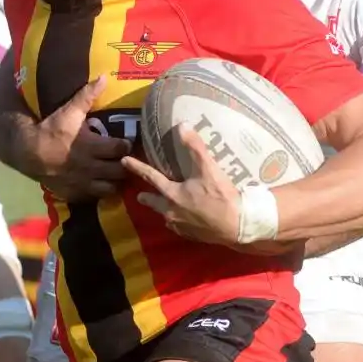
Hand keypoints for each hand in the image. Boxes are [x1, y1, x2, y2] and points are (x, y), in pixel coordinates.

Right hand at [33, 76, 131, 201]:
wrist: (28, 152)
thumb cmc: (50, 130)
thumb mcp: (68, 111)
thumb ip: (87, 95)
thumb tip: (105, 77)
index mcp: (92, 146)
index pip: (122, 149)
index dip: (127, 145)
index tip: (127, 142)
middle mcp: (91, 168)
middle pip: (121, 171)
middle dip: (127, 165)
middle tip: (127, 159)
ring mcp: (83, 183)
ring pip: (111, 188)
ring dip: (116, 181)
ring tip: (117, 174)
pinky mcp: (75, 194)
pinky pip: (95, 197)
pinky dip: (100, 191)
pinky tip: (101, 184)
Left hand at [122, 122, 241, 245]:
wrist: (238, 226)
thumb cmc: (221, 197)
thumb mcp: (208, 169)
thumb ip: (195, 147)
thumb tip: (182, 125)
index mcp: (172, 194)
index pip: (150, 176)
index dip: (136, 167)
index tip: (124, 161)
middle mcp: (172, 212)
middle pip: (154, 203)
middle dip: (146, 198)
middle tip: (140, 195)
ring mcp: (181, 226)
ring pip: (166, 216)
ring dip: (163, 210)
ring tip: (164, 206)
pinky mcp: (192, 236)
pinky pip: (179, 227)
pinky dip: (178, 220)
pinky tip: (184, 218)